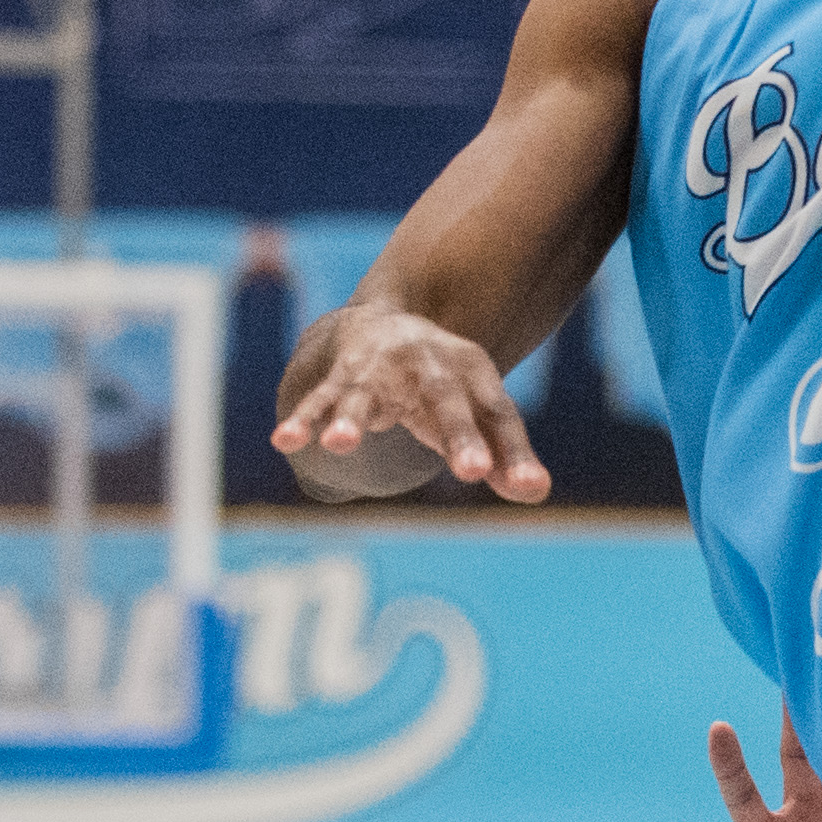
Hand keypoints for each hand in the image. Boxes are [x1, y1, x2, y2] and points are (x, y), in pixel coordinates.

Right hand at [269, 302, 549, 503]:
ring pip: (366, 395)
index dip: (508, 448)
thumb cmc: (442, 387)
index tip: (514, 482)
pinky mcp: (342, 379)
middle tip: (473, 471)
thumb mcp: (477, 413)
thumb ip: (505, 455)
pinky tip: (285, 441)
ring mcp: (380, 369)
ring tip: (340, 445)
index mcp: (471, 371)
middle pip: (445, 399)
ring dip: (352, 418)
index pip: (496, 412)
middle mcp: (429, 363)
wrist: (387, 329)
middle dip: (458, 435)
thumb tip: (536, 493)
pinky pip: (320, 401)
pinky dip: (303, 420)